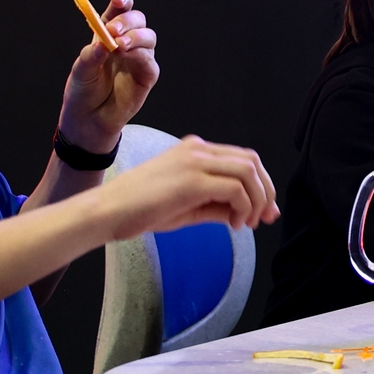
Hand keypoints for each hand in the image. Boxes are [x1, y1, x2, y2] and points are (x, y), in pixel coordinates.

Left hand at [58, 0, 159, 151]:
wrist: (88, 119)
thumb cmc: (83, 91)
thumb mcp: (81, 69)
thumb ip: (92, 54)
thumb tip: (106, 41)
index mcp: (108, 33)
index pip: (119, 10)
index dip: (122, 0)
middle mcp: (126, 42)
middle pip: (138, 19)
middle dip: (127, 20)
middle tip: (113, 30)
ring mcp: (138, 58)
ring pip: (148, 36)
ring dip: (135, 37)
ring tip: (118, 46)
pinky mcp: (147, 75)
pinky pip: (149, 60)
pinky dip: (139, 54)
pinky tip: (126, 56)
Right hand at [101, 137, 278, 237]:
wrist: (107, 212)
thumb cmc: (140, 210)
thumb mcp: (188, 207)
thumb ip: (218, 205)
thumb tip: (248, 214)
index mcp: (195, 150)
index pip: (243, 158)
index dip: (261, 184)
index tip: (264, 210)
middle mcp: (197, 149)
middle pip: (251, 161)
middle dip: (265, 191)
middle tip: (264, 217)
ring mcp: (194, 161)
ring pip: (248, 172)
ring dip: (256, 201)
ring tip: (244, 223)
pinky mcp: (192, 180)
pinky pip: (235, 189)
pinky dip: (242, 208)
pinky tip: (233, 224)